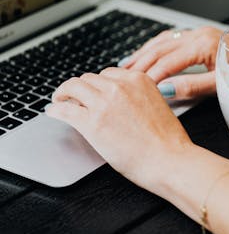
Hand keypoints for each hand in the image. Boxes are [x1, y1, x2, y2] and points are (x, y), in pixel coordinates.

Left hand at [46, 68, 192, 188]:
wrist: (169, 159)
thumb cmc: (168, 141)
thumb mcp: (157, 106)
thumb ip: (139, 98)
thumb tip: (122, 104)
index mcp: (139, 80)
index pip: (109, 73)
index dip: (99, 84)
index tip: (94, 91)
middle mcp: (120, 86)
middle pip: (89, 78)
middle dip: (82, 88)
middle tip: (75, 98)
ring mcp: (104, 103)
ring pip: (73, 87)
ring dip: (64, 93)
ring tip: (60, 101)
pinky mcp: (91, 122)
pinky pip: (64, 109)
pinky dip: (56, 109)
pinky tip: (54, 112)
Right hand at [119, 26, 222, 99]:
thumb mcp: (221, 83)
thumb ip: (192, 86)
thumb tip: (165, 91)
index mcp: (203, 44)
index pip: (167, 61)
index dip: (149, 76)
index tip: (135, 88)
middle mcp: (198, 34)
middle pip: (160, 48)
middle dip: (140, 62)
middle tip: (121, 77)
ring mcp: (199, 32)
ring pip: (163, 40)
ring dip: (144, 53)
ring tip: (127, 66)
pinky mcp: (201, 35)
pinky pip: (172, 38)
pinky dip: (156, 47)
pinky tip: (148, 54)